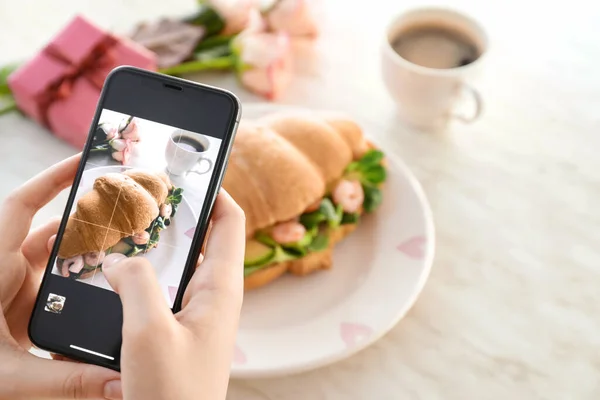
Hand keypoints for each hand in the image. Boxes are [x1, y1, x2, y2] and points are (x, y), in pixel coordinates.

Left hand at [0, 154, 120, 398]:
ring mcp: (17, 291)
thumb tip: (119, 382)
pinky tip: (110, 293)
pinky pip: (61, 287)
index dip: (52, 179)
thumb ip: (65, 379)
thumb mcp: (8, 376)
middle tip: (130, 218)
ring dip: (90, 257)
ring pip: (60, 261)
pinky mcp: (25, 310)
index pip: (22, 207)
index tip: (83, 160)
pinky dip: (83, 285)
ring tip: (129, 255)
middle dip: (90, 224)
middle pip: (54, 235)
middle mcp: (7, 272)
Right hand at [102, 190, 244, 399]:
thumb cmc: (174, 393)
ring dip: (155, 247)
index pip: (229, 222)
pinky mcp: (179, 328)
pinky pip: (163, 289)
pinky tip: (117, 276)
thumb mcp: (149, 332)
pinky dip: (144, 275)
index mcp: (222, 286)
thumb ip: (136, 284)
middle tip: (144, 197)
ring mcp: (197, 311)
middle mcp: (214, 294)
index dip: (216, 191)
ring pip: (179, 263)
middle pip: (202, 238)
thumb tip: (123, 260)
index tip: (191, 170)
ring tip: (125, 230)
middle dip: (175, 215)